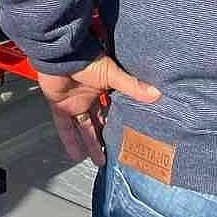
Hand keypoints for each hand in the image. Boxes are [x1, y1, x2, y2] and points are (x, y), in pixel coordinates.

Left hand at [37, 56, 160, 165]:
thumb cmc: (86, 60)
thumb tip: (156, 93)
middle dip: (105, 138)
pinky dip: (70, 142)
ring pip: (84, 128)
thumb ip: (132, 86)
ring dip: (90, 144)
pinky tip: (75, 156)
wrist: (61, 54)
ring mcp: (73, 104)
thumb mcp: (112, 74)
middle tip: (114, 154)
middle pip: (98, 122)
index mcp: (102, 88)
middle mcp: (88, 98)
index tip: (128, 136)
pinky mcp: (59, 107)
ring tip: (100, 161)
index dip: (119, 122)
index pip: (112, 109)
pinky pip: (64, 128)